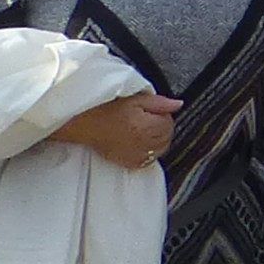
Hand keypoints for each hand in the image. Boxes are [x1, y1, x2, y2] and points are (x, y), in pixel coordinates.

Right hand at [66, 93, 182, 169]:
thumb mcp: (134, 99)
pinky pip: (151, 159)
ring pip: (162, 149)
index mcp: (144, 126)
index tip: (152, 111)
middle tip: (147, 119)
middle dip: (162, 126)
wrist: (85, 127)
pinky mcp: (131, 163)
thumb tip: (178, 104)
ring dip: (158, 139)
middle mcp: (143, 143)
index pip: (169, 123)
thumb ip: (159, 102)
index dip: (162, 114)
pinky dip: (150, 151)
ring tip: (142, 130)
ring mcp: (137, 156)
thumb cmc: (107, 111)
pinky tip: (138, 141)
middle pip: (167, 136)